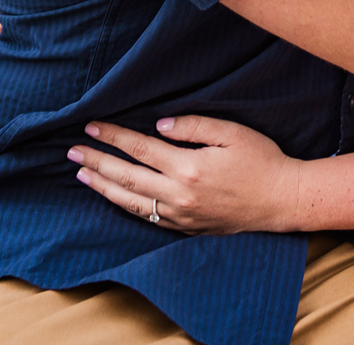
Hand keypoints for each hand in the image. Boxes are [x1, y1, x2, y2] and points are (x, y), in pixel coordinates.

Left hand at [68, 115, 303, 234]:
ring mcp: (180, 215)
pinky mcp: (185, 227)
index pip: (140, 148)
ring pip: (130, 202)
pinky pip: (146, 217)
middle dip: (97, 162)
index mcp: (189, 168)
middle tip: (72, 151)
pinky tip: (112, 196)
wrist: (281, 200)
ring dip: (103, 187)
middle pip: (127, 177)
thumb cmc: (261, 160)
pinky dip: (124, 205)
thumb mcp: (232, 132)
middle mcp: (179, 195)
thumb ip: (193, 126)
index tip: (92, 126)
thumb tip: (158, 125)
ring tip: (81, 175)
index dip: (114, 137)